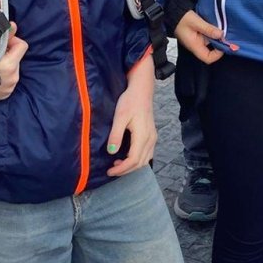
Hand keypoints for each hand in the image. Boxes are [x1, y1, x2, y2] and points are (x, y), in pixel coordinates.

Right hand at [0, 27, 25, 100]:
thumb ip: (1, 37)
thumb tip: (13, 25)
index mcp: (8, 66)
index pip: (21, 46)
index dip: (12, 40)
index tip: (1, 41)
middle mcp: (13, 78)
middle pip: (17, 57)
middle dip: (7, 53)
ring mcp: (10, 87)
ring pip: (13, 68)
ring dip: (5, 63)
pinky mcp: (6, 94)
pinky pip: (9, 79)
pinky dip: (3, 74)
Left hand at [107, 57, 156, 174]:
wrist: (141, 91)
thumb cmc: (130, 101)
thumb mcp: (120, 117)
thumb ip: (116, 135)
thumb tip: (111, 152)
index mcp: (143, 136)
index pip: (133, 160)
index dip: (121, 169)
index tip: (109, 171)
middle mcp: (150, 139)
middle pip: (140, 163)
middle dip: (126, 170)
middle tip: (112, 170)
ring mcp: (153, 138)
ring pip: (145, 160)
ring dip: (132, 166)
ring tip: (118, 164)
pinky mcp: (152, 135)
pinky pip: (147, 154)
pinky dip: (137, 160)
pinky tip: (127, 156)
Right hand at [175, 9, 235, 65]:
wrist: (174, 13)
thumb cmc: (182, 18)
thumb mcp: (196, 22)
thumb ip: (208, 29)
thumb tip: (221, 35)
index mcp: (194, 46)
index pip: (208, 58)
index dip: (217, 54)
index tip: (222, 43)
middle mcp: (196, 46)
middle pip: (211, 52)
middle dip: (219, 44)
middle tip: (224, 34)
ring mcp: (197, 41)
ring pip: (211, 44)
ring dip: (217, 38)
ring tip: (220, 29)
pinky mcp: (198, 36)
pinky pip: (208, 38)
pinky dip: (213, 34)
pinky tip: (216, 27)